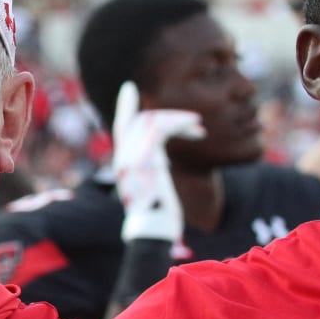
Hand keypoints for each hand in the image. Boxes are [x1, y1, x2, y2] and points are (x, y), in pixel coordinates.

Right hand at [111, 81, 203, 243]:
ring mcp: (132, 157)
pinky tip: (198, 131)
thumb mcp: (152, 189)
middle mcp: (124, 157)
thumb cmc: (157, 218)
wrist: (153, 230)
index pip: (120, 127)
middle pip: (138, 120)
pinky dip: (180, 125)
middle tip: (192, 121)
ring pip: (151, 121)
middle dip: (165, 115)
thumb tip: (160, 163)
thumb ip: (151, 169)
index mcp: (124, 163)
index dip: (125, 107)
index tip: (129, 88)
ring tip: (198, 127)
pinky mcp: (146, 159)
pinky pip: (161, 129)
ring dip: (178, 120)